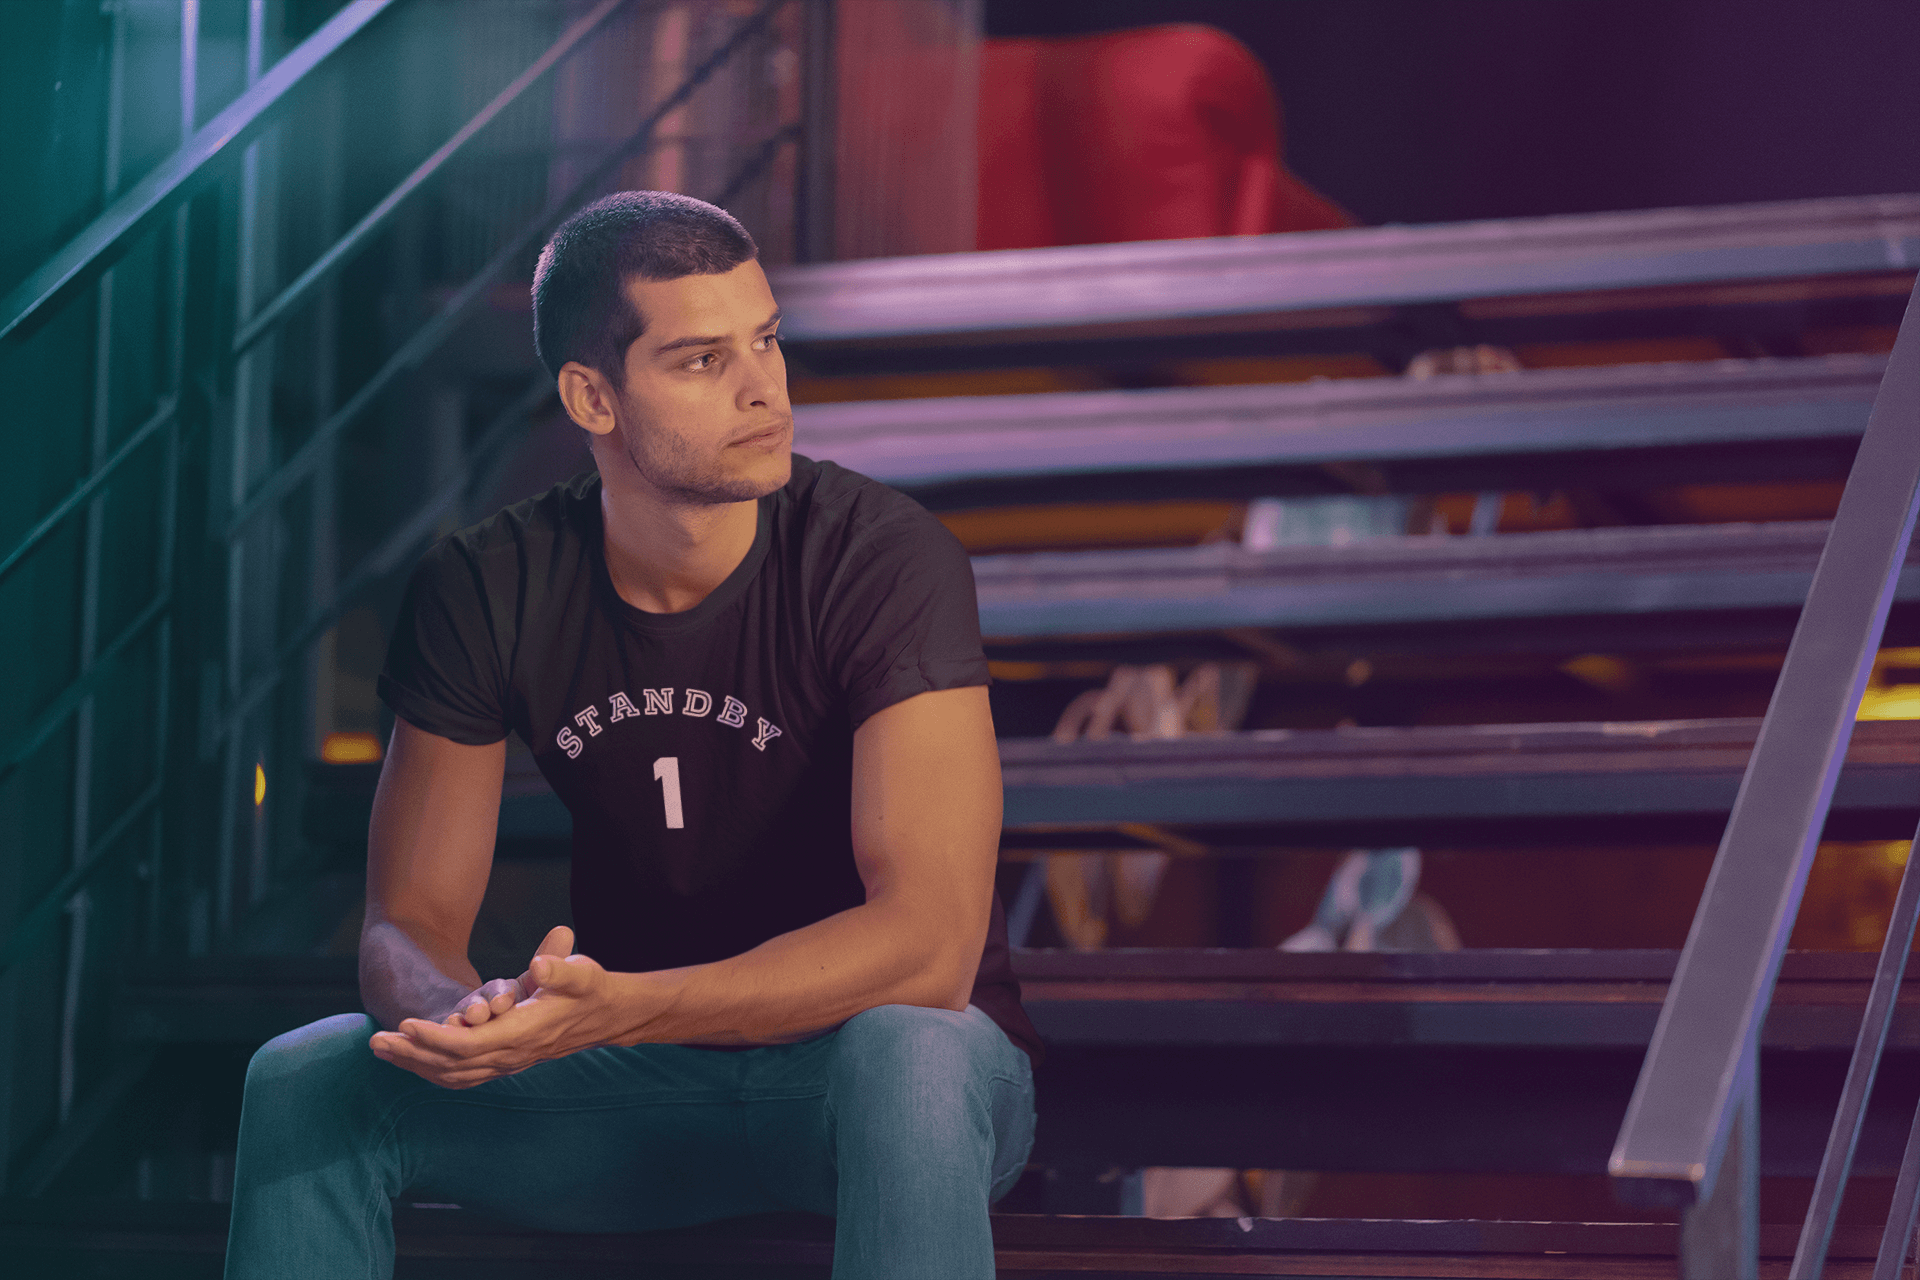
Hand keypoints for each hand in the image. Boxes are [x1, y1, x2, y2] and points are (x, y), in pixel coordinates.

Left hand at [369, 946, 623, 1088]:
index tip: (406, 1023)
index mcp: (523, 1034)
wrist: (609, 1016)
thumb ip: (560, 967)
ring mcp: (507, 1062)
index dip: (435, 1037)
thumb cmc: (591, 988)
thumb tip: (542, 964)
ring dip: (414, 1063)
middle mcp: (511, 1054)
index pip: (469, 1045)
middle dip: (411, 1053)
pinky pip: (460, 1075)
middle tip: (375, 1041)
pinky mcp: (505, 1062)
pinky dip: (431, 1069)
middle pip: (450, 1064)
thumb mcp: (581, 971)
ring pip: (451, 1074)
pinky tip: (411, 1059)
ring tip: (381, 1049)